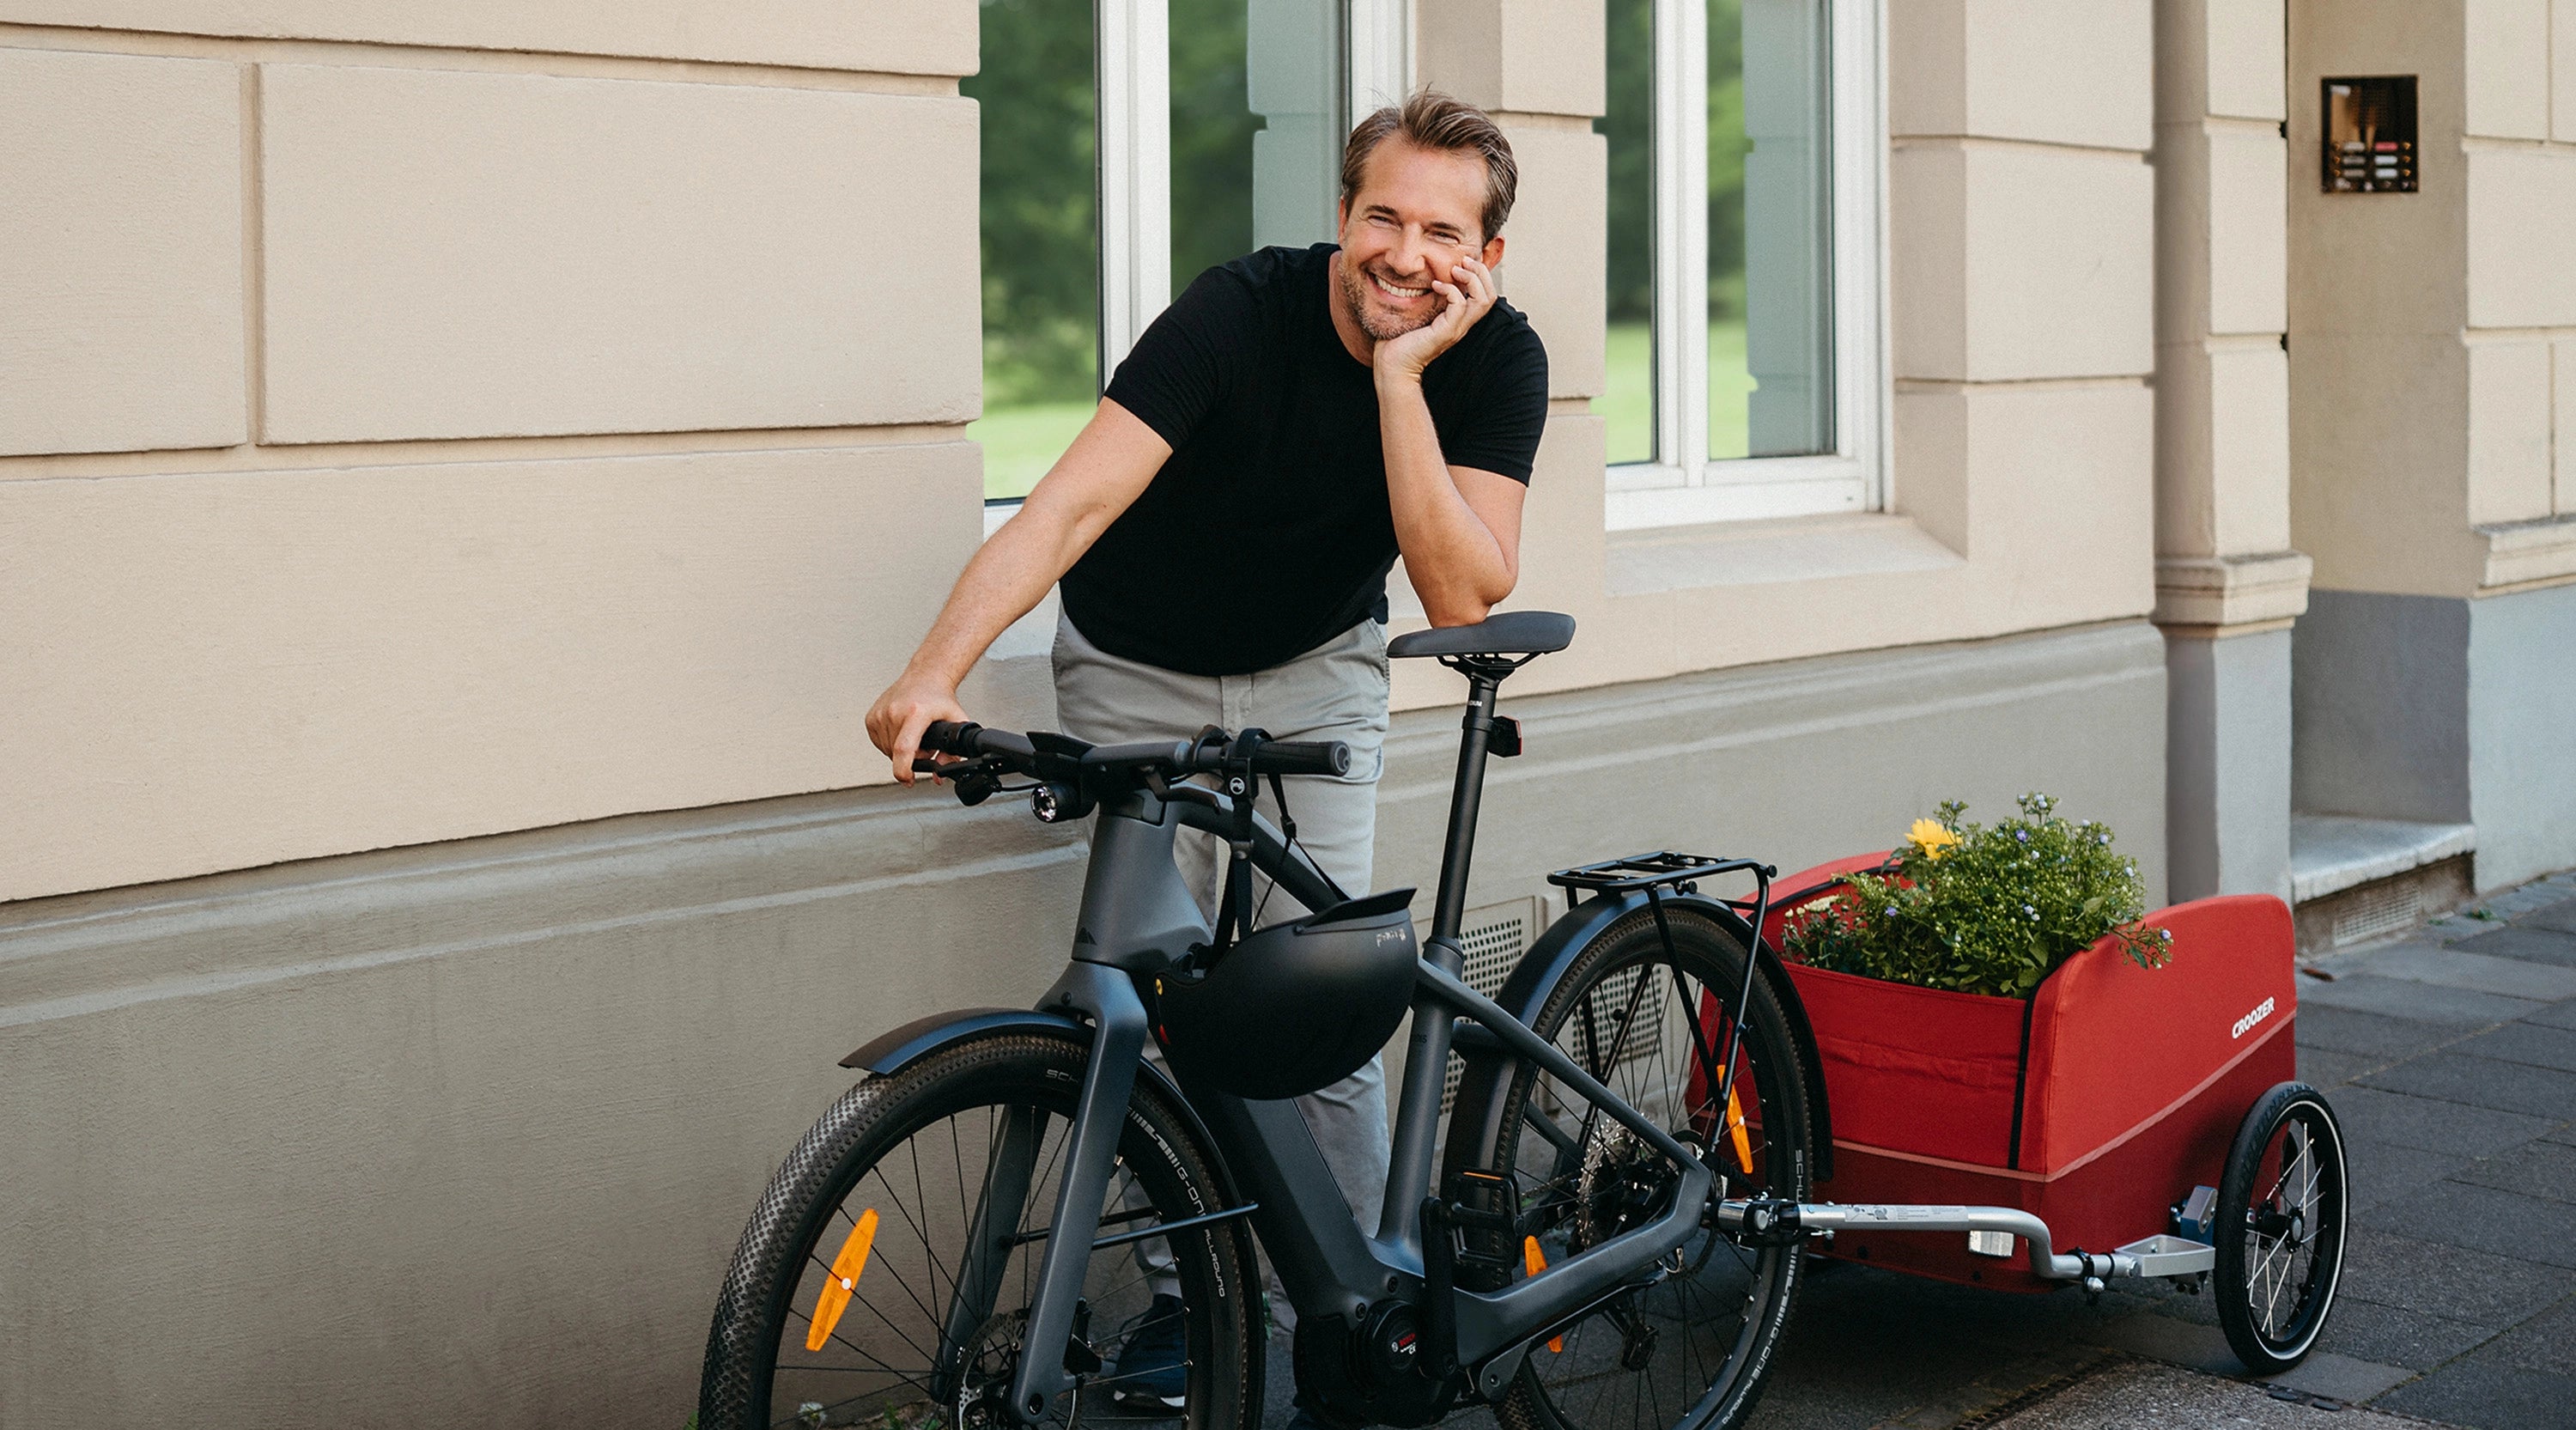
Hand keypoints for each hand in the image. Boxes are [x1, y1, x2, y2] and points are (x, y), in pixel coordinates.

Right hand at [866, 672, 969, 784]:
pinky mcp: (871, 717)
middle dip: (911, 758)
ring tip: (913, 735)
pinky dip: (890, 744)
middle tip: (923, 745)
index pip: (904, 749)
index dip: (904, 770)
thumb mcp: (956, 723)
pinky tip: (901, 731)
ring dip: (900, 751)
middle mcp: (894, 712)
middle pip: (897, 754)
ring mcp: (880, 714)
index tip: (908, 779)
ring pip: (887, 751)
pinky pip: (878, 743)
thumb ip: (953, 753)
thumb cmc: (939, 698)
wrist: (925, 677)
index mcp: (915, 713)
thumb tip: (940, 775)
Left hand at [1373, 255, 1497, 382]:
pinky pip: (1459, 304)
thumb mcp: (1420, 312)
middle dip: (1481, 272)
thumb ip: (1429, 297)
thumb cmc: (1400, 339)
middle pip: (1491, 295)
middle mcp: (1463, 324)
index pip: (1487, 295)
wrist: (1392, 365)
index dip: (1481, 275)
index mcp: (1460, 319)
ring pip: (1483, 299)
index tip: (1463, 262)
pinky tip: (1435, 285)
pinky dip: (1449, 289)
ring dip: (1471, 278)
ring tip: (1455, 270)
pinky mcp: (1445, 331)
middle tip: (1464, 261)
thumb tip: (1426, 275)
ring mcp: (1456, 328)